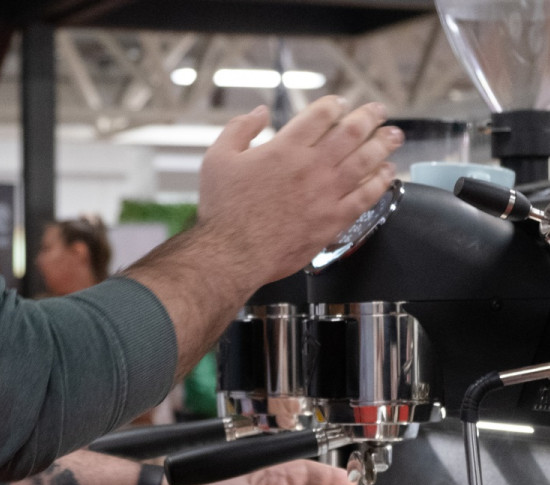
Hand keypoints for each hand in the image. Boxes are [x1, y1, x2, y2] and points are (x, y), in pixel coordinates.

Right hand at [198, 96, 402, 286]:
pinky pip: (367, 196)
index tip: (341, 104)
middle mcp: (311, 166)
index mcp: (285, 147)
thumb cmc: (223, 210)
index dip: (335, 104)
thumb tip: (259, 113)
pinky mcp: (333, 220)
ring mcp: (326, 194)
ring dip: (384, 144)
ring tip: (394, 135)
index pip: (321, 114)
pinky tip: (388, 174)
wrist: (232, 254)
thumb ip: (239, 129)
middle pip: (352, 131)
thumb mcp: (217, 159)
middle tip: (379, 111)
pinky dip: (381, 182)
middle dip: (369, 116)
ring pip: (366, 160)